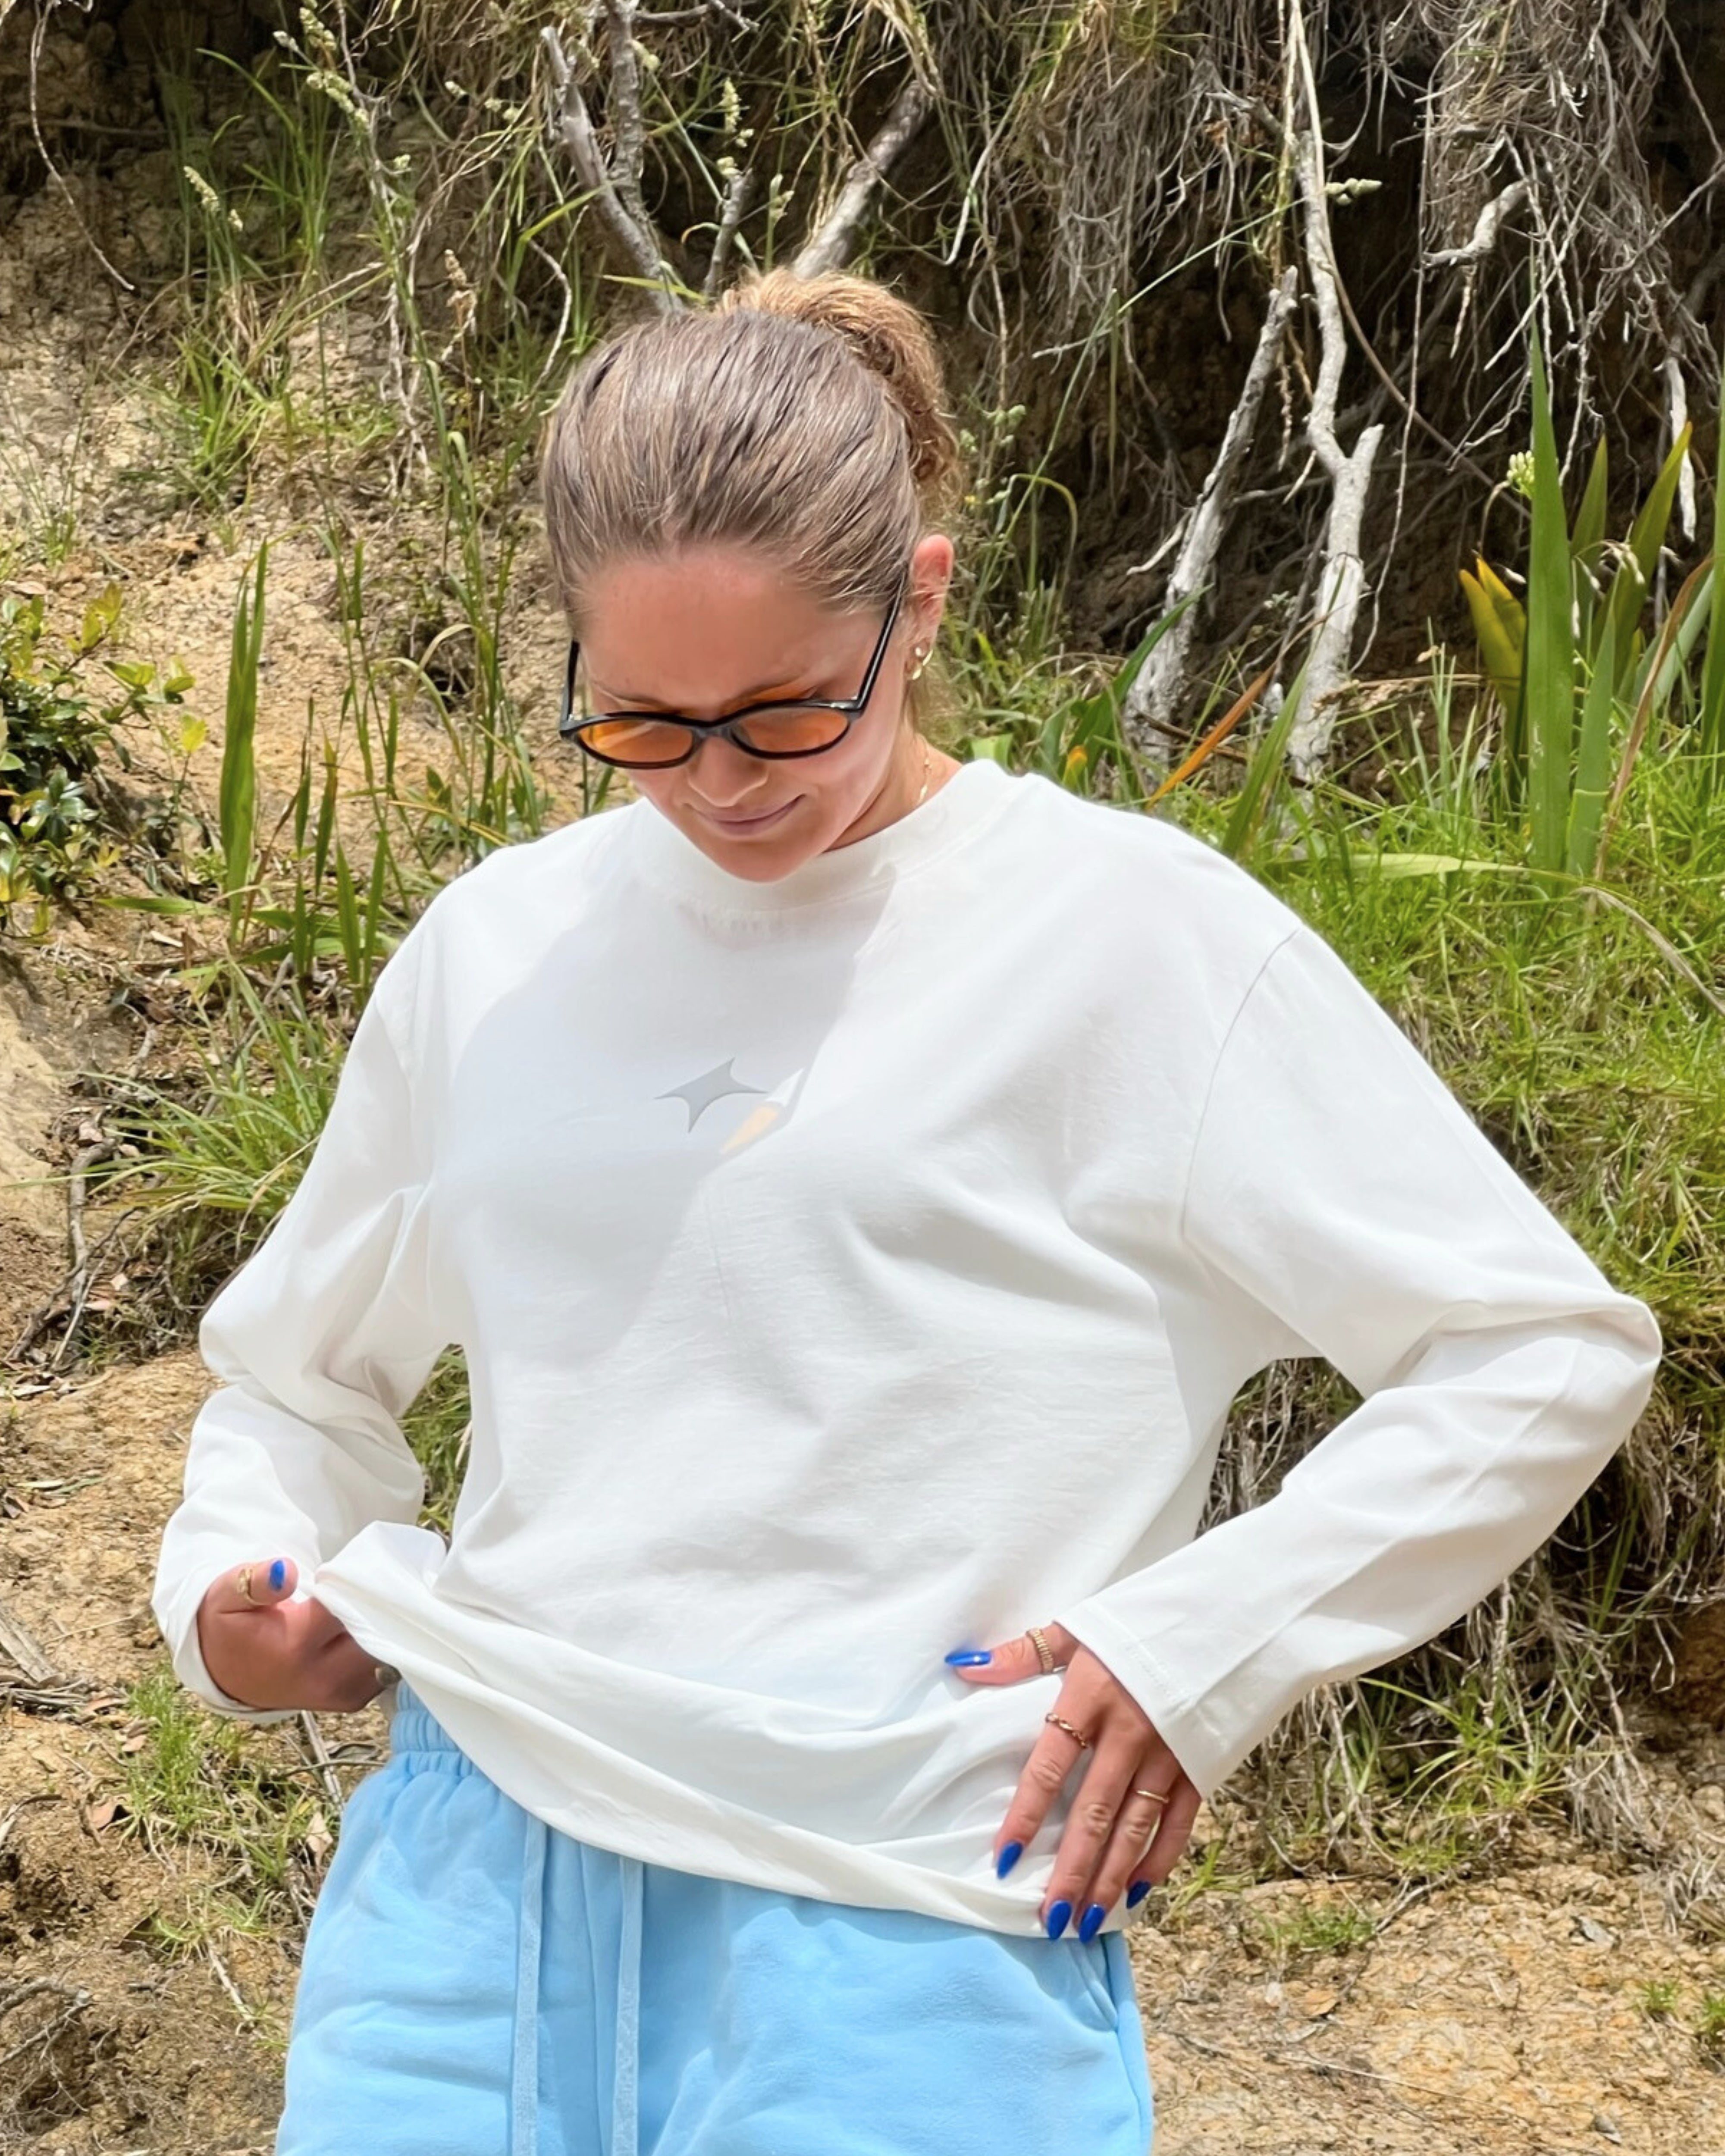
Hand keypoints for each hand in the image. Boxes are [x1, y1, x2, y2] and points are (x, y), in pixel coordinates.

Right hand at [195, 1557, 392, 1712]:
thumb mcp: (228, 1597)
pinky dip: (386, 1647)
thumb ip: (256, 1582)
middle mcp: (323, 1676)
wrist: (228, 1675)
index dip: (356, 1585)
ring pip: (389, 1656)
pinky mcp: (351, 1699)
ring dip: (387, 1629)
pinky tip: (372, 1627)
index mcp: (295, 1646)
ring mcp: (340, 1693)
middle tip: (374, 1584)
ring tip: (374, 1604)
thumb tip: (284, 1570)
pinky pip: (387, 1672)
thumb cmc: (232, 1628)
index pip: (348, 1608)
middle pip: (377, 1635)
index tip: (353, 1569)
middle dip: (380, 1608)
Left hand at [949, 1622, 1199, 1938]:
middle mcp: (1130, 1733)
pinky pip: (1179, 1822)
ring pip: (1134, 1828)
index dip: (1025, 1816)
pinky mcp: (1200, 1764)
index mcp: (1091, 1696)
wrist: (1225, 1611)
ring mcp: (1169, 1752)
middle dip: (1071, 1872)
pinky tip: (1138, 1891)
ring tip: (1086, 1920)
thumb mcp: (1080, 1626)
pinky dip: (1160, 1859)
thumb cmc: (1143, 1619)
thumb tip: (964, 1666)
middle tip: (1049, 1920)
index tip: (1005, 1859)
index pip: (1049, 1768)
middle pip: (1093, 1813)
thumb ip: (1024, 1652)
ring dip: (1109, 1878)